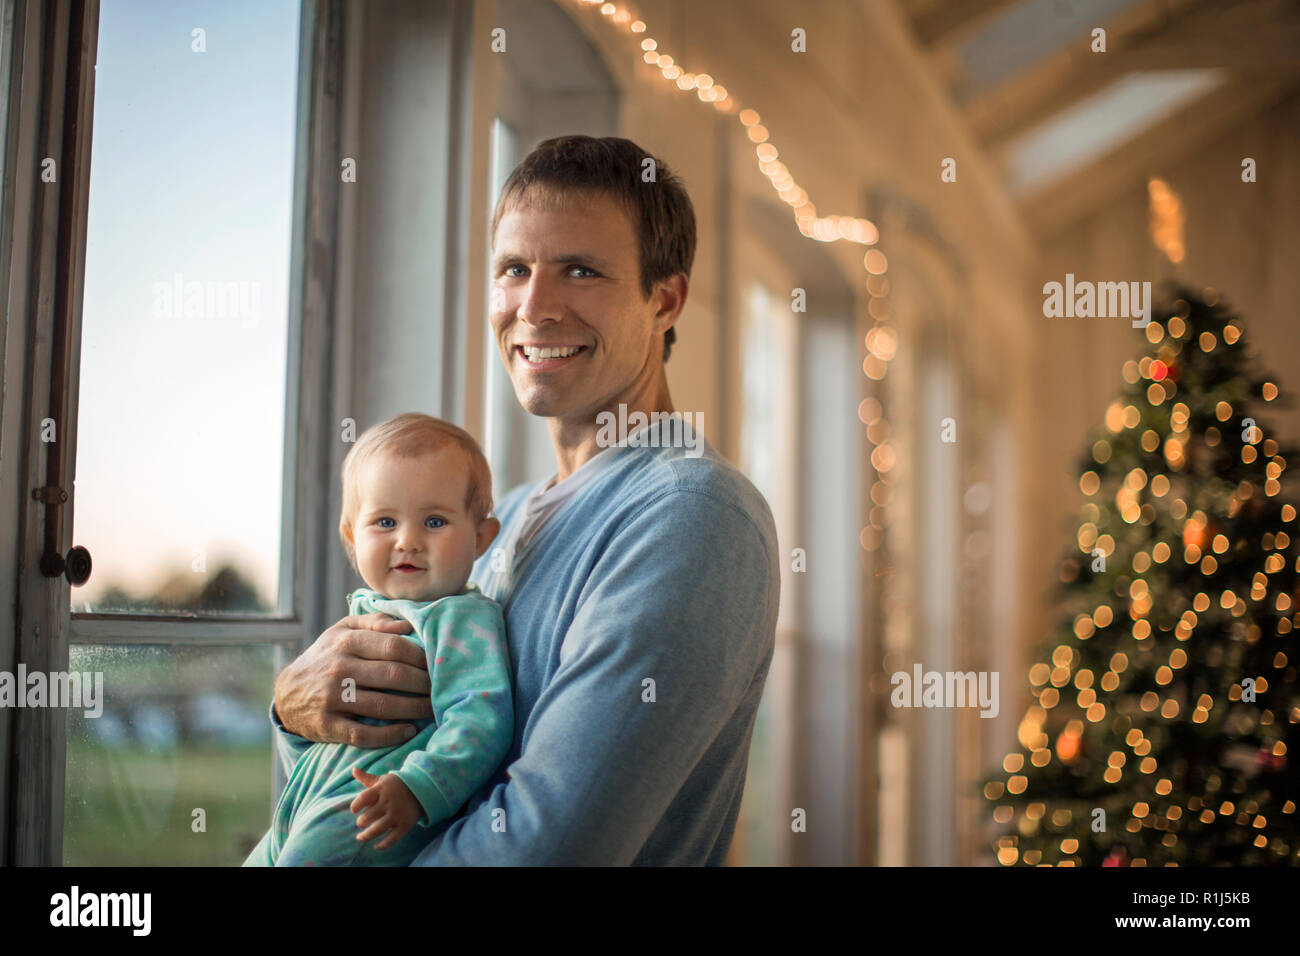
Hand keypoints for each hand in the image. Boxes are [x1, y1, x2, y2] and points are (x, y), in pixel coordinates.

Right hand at [273, 612, 432, 746]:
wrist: (286, 693)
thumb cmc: (327, 656)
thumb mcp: (343, 630)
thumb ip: (375, 622)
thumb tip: (408, 624)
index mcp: (347, 642)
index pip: (395, 647)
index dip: (423, 658)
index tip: (440, 664)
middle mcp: (339, 669)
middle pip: (394, 676)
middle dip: (425, 684)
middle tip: (444, 689)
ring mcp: (332, 698)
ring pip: (383, 706)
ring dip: (415, 710)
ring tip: (434, 710)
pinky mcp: (327, 725)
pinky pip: (364, 734)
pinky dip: (389, 735)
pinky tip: (409, 731)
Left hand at [351, 769, 421, 848]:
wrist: (423, 789)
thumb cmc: (397, 785)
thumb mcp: (383, 780)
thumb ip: (367, 778)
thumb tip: (354, 770)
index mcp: (382, 790)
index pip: (363, 798)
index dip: (355, 805)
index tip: (354, 810)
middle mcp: (389, 802)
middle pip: (368, 817)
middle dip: (361, 822)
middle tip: (361, 822)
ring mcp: (397, 814)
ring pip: (377, 829)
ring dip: (365, 836)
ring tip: (361, 837)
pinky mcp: (405, 825)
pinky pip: (391, 839)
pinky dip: (382, 845)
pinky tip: (376, 845)